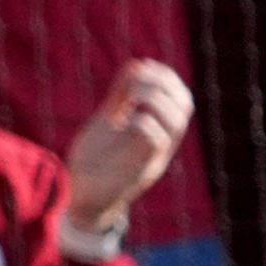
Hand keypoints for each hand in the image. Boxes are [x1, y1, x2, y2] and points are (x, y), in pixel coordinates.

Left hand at [63, 57, 192, 226]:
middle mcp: (161, 144)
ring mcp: (153, 158)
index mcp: (158, 130)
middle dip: (164, 84)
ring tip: (131, 95)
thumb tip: (135, 65)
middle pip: (185, 106)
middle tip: (135, 80)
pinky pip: (156, 141)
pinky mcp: (139, 172)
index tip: (141, 67)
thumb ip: (120, 98)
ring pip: (176, 122)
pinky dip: (143, 122)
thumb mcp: (107, 123)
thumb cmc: (94, 161)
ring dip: (155, 99)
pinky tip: (124, 120)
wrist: (80, 200)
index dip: (166, 77)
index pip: (179, 97)